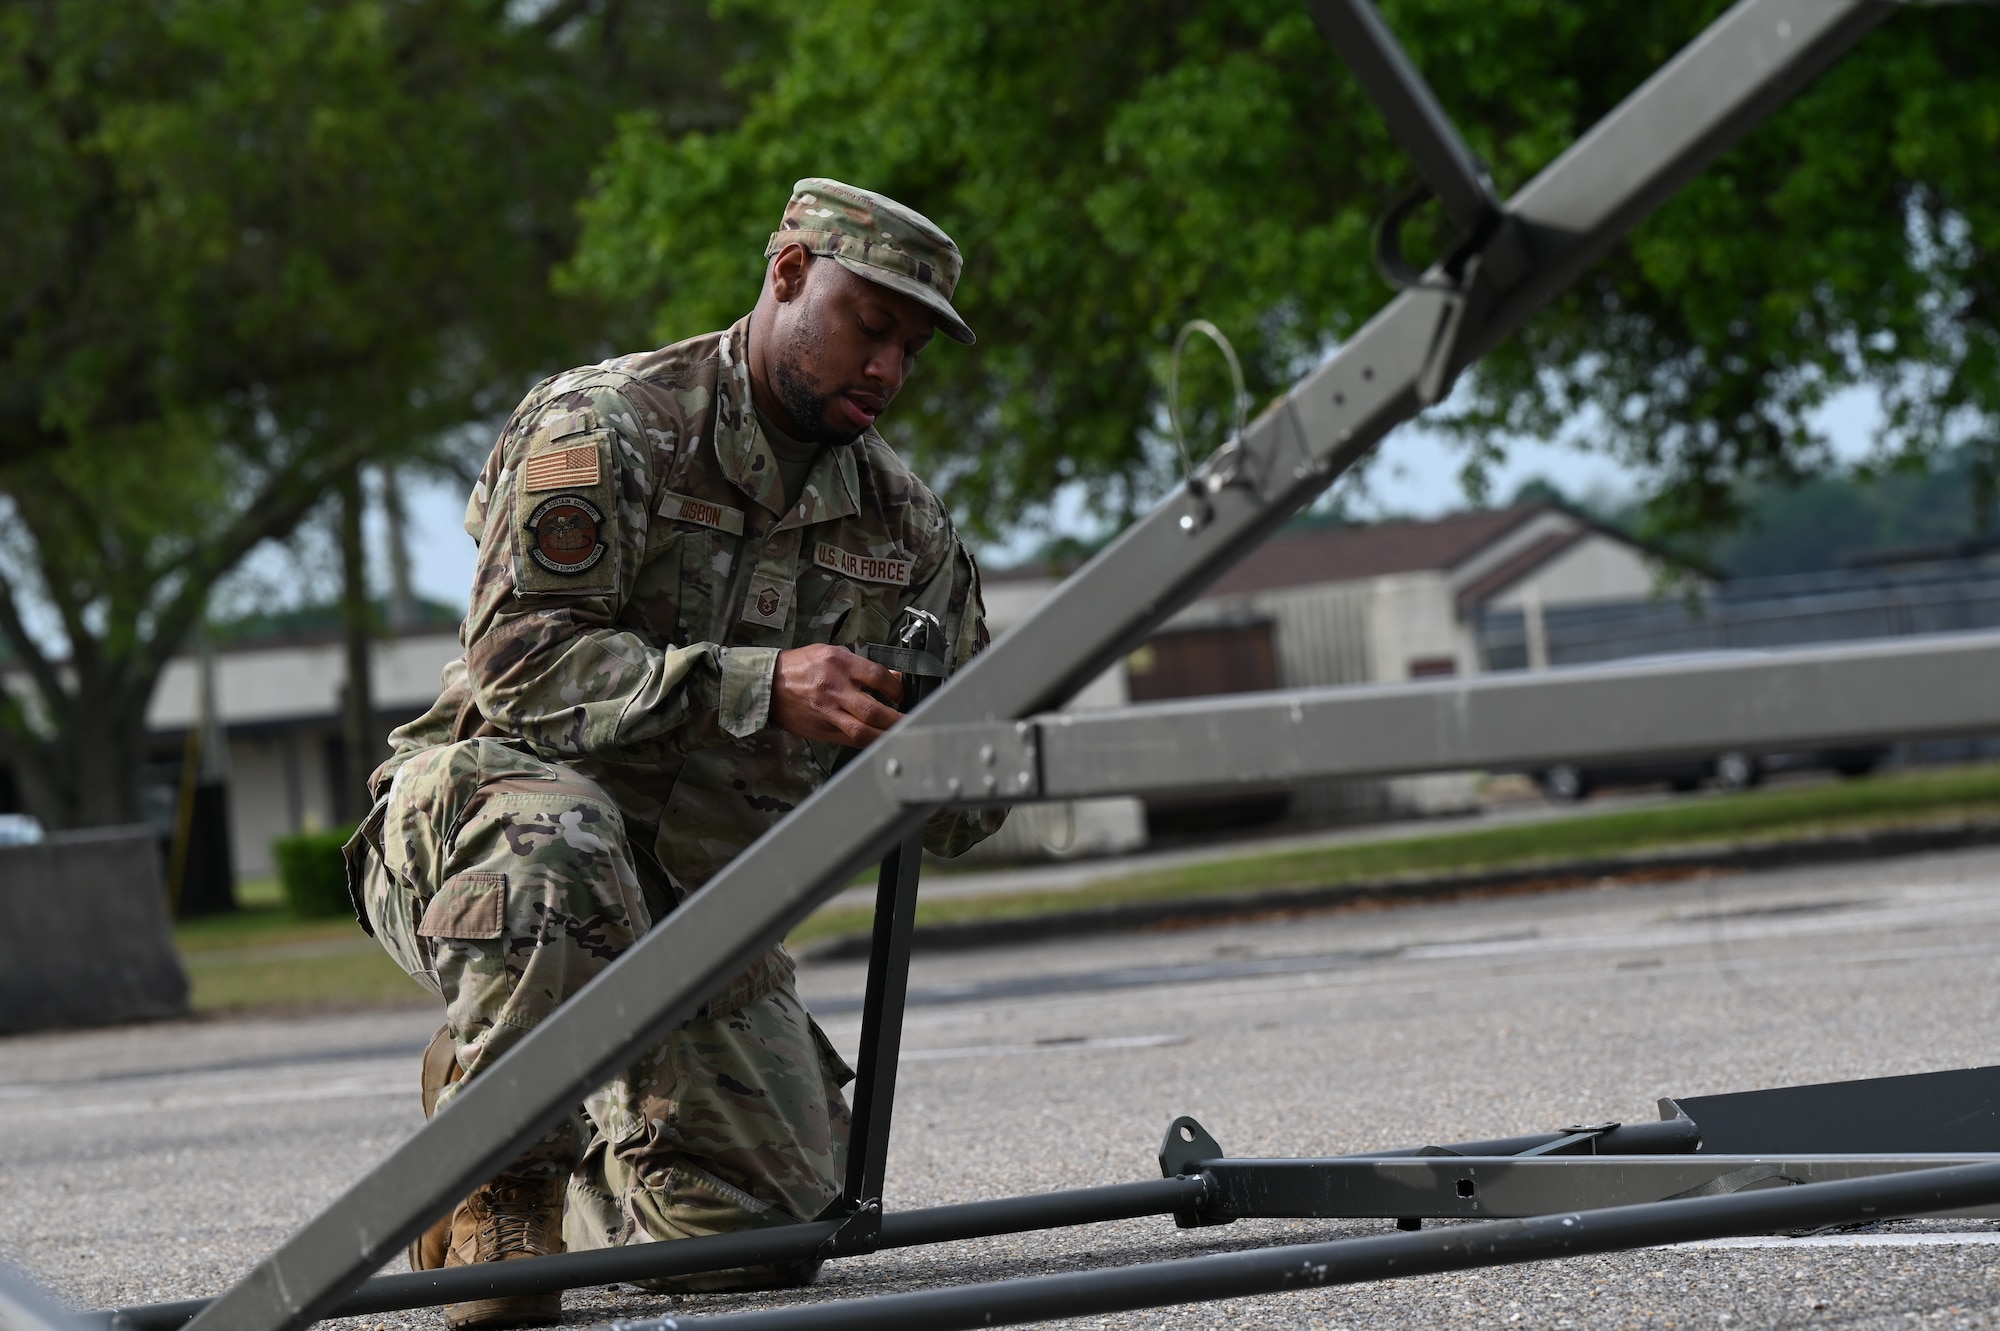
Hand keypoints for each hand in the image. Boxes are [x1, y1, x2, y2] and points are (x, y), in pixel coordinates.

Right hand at [770, 644, 904, 746]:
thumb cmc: (801, 666)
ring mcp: (827, 712)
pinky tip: (878, 741)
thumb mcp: (832, 653)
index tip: (902, 694)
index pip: (878, 677)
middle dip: (897, 719)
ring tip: (901, 736)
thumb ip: (862, 666)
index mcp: (839, 663)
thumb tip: (893, 677)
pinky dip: (866, 743)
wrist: (767, 684)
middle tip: (913, 722)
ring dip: (885, 737)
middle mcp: (833, 688)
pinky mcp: (821, 729)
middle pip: (873, 710)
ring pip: (862, 732)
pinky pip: (849, 740)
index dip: (897, 688)